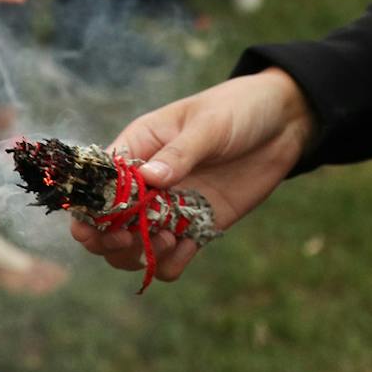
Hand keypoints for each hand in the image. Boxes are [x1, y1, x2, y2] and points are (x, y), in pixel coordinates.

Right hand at [69, 70, 316, 283]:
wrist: (282, 123)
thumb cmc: (237, 109)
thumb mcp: (208, 124)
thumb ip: (180, 152)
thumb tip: (149, 180)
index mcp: (138, 148)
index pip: (97, 184)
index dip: (90, 208)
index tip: (97, 225)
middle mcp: (147, 184)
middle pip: (107, 225)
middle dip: (108, 241)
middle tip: (130, 240)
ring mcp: (170, 208)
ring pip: (135, 247)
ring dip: (142, 254)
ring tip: (169, 240)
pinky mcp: (197, 226)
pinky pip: (172, 257)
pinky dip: (172, 262)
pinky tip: (189, 246)